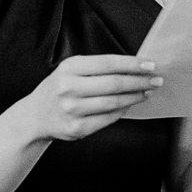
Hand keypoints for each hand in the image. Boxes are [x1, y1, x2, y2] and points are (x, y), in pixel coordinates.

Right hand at [24, 54, 163, 142]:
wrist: (35, 116)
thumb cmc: (59, 89)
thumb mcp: (71, 71)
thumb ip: (98, 68)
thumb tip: (135, 68)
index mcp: (69, 68)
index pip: (108, 63)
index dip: (133, 64)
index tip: (151, 65)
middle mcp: (69, 88)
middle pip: (114, 83)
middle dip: (140, 81)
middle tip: (156, 80)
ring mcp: (72, 109)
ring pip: (114, 102)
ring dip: (135, 97)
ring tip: (147, 92)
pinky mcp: (77, 128)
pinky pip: (108, 118)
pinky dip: (123, 110)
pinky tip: (130, 105)